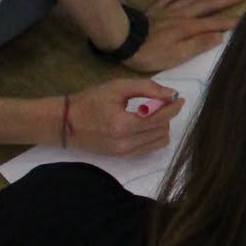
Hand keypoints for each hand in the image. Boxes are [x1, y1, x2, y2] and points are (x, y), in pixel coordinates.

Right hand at [63, 77, 182, 156]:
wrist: (65, 123)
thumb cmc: (90, 101)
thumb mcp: (118, 87)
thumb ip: (147, 88)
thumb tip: (171, 94)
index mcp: (123, 125)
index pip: (159, 118)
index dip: (173, 108)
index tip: (179, 98)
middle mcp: (125, 143)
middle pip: (162, 130)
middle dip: (166, 115)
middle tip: (160, 103)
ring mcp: (124, 153)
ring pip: (159, 141)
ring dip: (162, 126)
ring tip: (151, 114)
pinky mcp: (122, 157)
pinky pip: (149, 148)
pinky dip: (154, 136)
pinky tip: (145, 125)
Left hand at [122, 0, 243, 73]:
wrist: (122, 39)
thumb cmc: (150, 52)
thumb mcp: (177, 55)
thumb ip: (199, 45)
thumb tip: (220, 36)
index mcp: (189, 28)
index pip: (215, 24)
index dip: (231, 22)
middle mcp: (182, 15)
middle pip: (207, 6)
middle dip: (225, 0)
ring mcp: (168, 11)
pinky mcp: (155, 10)